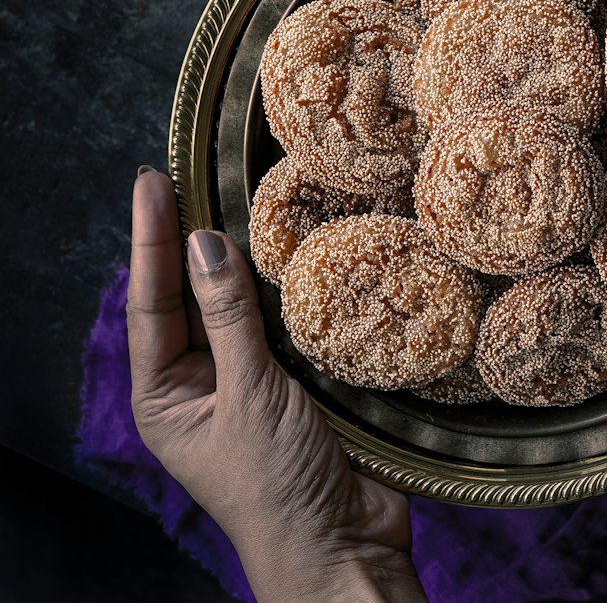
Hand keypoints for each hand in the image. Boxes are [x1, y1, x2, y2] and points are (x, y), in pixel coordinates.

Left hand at [127, 170, 427, 602]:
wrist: (345, 547)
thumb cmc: (279, 486)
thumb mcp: (248, 396)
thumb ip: (228, 316)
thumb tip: (203, 242)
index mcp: (166, 398)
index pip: (150, 304)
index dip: (150, 240)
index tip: (152, 182)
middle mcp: (198, 384)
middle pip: (186, 296)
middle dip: (184, 238)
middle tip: (182, 171)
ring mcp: (246, 381)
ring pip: (234, 303)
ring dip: (234, 255)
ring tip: (226, 191)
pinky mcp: (293, 380)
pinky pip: (279, 319)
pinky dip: (278, 282)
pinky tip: (284, 244)